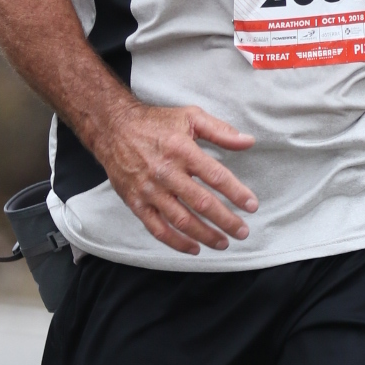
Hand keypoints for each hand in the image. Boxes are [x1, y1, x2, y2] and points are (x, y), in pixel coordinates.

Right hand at [100, 103, 257, 254]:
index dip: (236, 193)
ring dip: (205, 235)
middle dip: (226, 220)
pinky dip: (176, 242)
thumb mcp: (190, 116)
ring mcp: (149, 190)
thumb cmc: (155, 122)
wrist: (112, 128)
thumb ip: (221, 131)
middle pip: (202, 203)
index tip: (252, 206)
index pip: (215, 176)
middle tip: (243, 231)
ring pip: (181, 220)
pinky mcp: (135, 202)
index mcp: (182, 150)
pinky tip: (194, 248)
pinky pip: (157, 228)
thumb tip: (248, 141)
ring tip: (224, 243)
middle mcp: (165, 172)